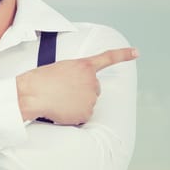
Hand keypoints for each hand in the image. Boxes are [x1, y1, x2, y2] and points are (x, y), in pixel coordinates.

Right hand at [16, 48, 137, 124]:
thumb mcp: (60, 69)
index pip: (108, 58)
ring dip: (76, 104)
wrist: (32, 94)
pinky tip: (60, 110)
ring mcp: (90, 97)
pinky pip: (81, 116)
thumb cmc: (40, 80)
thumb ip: (75, 75)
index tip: (137, 52)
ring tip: (58, 100)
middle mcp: (92, 80)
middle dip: (83, 92)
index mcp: (84, 66)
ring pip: (87, 104)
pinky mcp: (86, 113)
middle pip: (94, 89)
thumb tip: (77, 93)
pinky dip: (72, 116)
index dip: (123, 54)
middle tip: (63, 92)